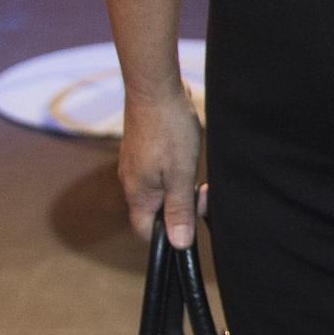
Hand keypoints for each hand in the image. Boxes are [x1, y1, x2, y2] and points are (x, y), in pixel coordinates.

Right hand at [118, 83, 205, 250]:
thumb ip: (179, 209)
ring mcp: (134, 165)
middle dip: (181, 207)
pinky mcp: (141, 150)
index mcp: (137, 194)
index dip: (169, 234)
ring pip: (159, 190)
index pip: (146, 231)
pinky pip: (158, 172)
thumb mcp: (181, 175)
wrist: (155, 90)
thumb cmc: (169, 131)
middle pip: (154, 211)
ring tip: (195, 171)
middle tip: (202, 190)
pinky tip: (187, 156)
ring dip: (180, 188)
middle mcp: (130, 182)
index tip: (192, 217)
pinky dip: (175, 172)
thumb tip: (178, 244)